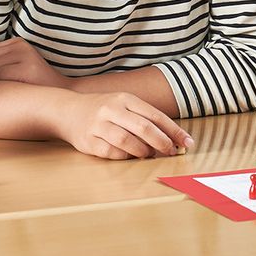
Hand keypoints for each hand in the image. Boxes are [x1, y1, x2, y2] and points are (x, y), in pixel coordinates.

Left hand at [0, 37, 69, 88]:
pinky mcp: (26, 67)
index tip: (2, 77)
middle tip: (9, 82)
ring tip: (14, 84)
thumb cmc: (31, 84)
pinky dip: (2, 85)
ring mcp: (24, 55)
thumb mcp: (15, 65)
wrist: (60, 93)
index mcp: (17, 42)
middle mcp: (21, 45)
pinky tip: (17, 87)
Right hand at [58, 93, 194, 159]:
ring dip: (143, 151)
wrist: (68, 111)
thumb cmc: (105, 110)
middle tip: (171, 152)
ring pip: (127, 141)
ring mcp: (98, 125)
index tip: (187, 142)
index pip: (155, 115)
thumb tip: (173, 139)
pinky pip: (111, 152)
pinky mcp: (88, 141)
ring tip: (149, 154)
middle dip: (162, 142)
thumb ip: (146, 118)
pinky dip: (124, 156)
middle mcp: (111, 109)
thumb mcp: (125, 105)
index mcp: (125, 98)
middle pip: (143, 128)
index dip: (173, 131)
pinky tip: (129, 156)